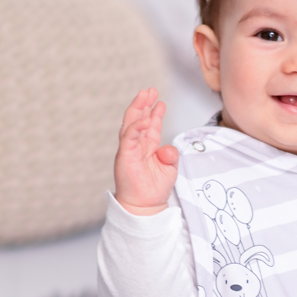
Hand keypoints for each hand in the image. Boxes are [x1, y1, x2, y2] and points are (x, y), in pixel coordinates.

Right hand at [114, 89, 178, 215]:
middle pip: (138, 119)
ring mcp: (129, 149)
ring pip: (131, 124)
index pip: (150, 125)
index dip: (154, 112)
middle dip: (144, 103)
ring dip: (137, 108)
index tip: (160, 101)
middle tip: (150, 90)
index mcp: (147, 147)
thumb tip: (168, 148)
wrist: (145, 206)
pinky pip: (129, 137)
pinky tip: (144, 119)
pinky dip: (136, 127)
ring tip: (145, 95)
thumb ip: (171, 156)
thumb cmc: (155, 189)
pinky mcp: (125, 156)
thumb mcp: (169, 169)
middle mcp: (137, 145)